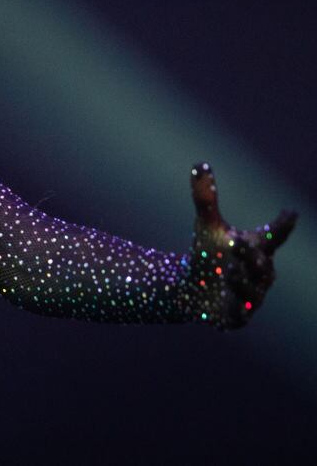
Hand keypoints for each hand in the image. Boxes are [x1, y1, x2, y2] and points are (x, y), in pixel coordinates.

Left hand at [188, 161, 296, 329]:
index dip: (282, 224)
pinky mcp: (237, 316)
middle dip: (253, 254)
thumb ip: (206, 198)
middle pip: (263, 263)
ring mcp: (251, 296)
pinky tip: (226, 293)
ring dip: (244, 279)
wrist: (192, 290)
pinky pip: (240, 312)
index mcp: (257, 249)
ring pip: (254, 289)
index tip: (289, 213)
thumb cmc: (209, 254)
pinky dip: (236, 303)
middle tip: (239, 242)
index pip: (274, 235)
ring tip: (230, 270)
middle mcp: (260, 273)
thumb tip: (199, 164)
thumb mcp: (207, 226)